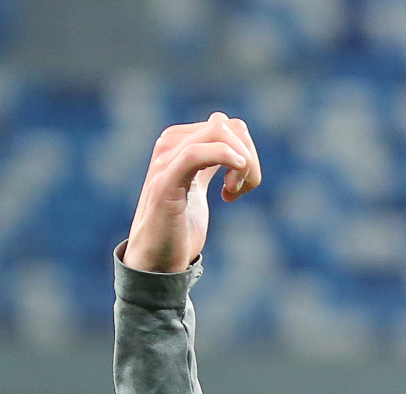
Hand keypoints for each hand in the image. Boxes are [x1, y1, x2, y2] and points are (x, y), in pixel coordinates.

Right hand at [124, 113, 260, 274]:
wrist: (157, 256)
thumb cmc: (180, 225)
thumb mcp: (199, 186)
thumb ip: (210, 163)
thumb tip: (232, 145)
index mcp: (180, 142)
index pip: (228, 125)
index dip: (247, 152)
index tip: (242, 185)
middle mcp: (171, 144)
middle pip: (228, 127)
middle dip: (248, 157)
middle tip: (241, 190)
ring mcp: (166, 161)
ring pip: (218, 133)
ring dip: (241, 164)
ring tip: (232, 192)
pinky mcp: (164, 181)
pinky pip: (195, 153)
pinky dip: (223, 159)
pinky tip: (231, 186)